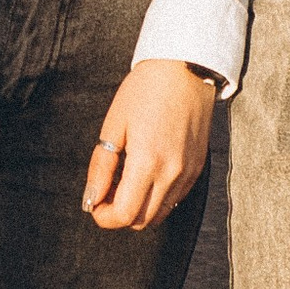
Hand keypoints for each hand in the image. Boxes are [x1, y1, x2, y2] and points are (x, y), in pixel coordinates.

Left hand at [84, 61, 216, 230]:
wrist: (186, 67)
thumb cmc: (146, 89)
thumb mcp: (114, 124)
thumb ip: (101, 166)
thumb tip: (91, 198)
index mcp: (148, 162)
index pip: (125, 215)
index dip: (104, 217)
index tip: (94, 203)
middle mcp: (172, 174)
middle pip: (142, 221)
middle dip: (120, 214)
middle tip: (108, 190)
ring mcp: (188, 172)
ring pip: (160, 213)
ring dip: (140, 207)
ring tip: (126, 180)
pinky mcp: (198, 167)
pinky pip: (176, 197)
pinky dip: (158, 196)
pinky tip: (147, 173)